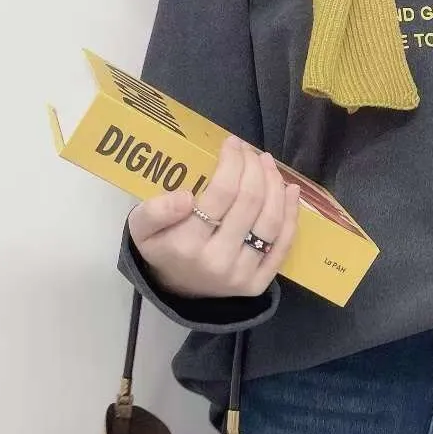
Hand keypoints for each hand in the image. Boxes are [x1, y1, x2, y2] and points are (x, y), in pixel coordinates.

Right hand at [128, 135, 300, 300]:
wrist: (176, 290)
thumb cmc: (161, 247)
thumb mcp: (141, 227)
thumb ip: (155, 210)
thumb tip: (185, 197)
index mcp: (187, 244)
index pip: (222, 192)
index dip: (233, 162)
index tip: (233, 143)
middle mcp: (218, 260)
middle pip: (250, 202)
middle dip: (255, 169)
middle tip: (252, 152)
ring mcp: (241, 274)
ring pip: (271, 222)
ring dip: (275, 186)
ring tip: (269, 164)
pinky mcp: (258, 284)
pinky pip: (282, 246)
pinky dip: (291, 215)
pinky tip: (290, 190)